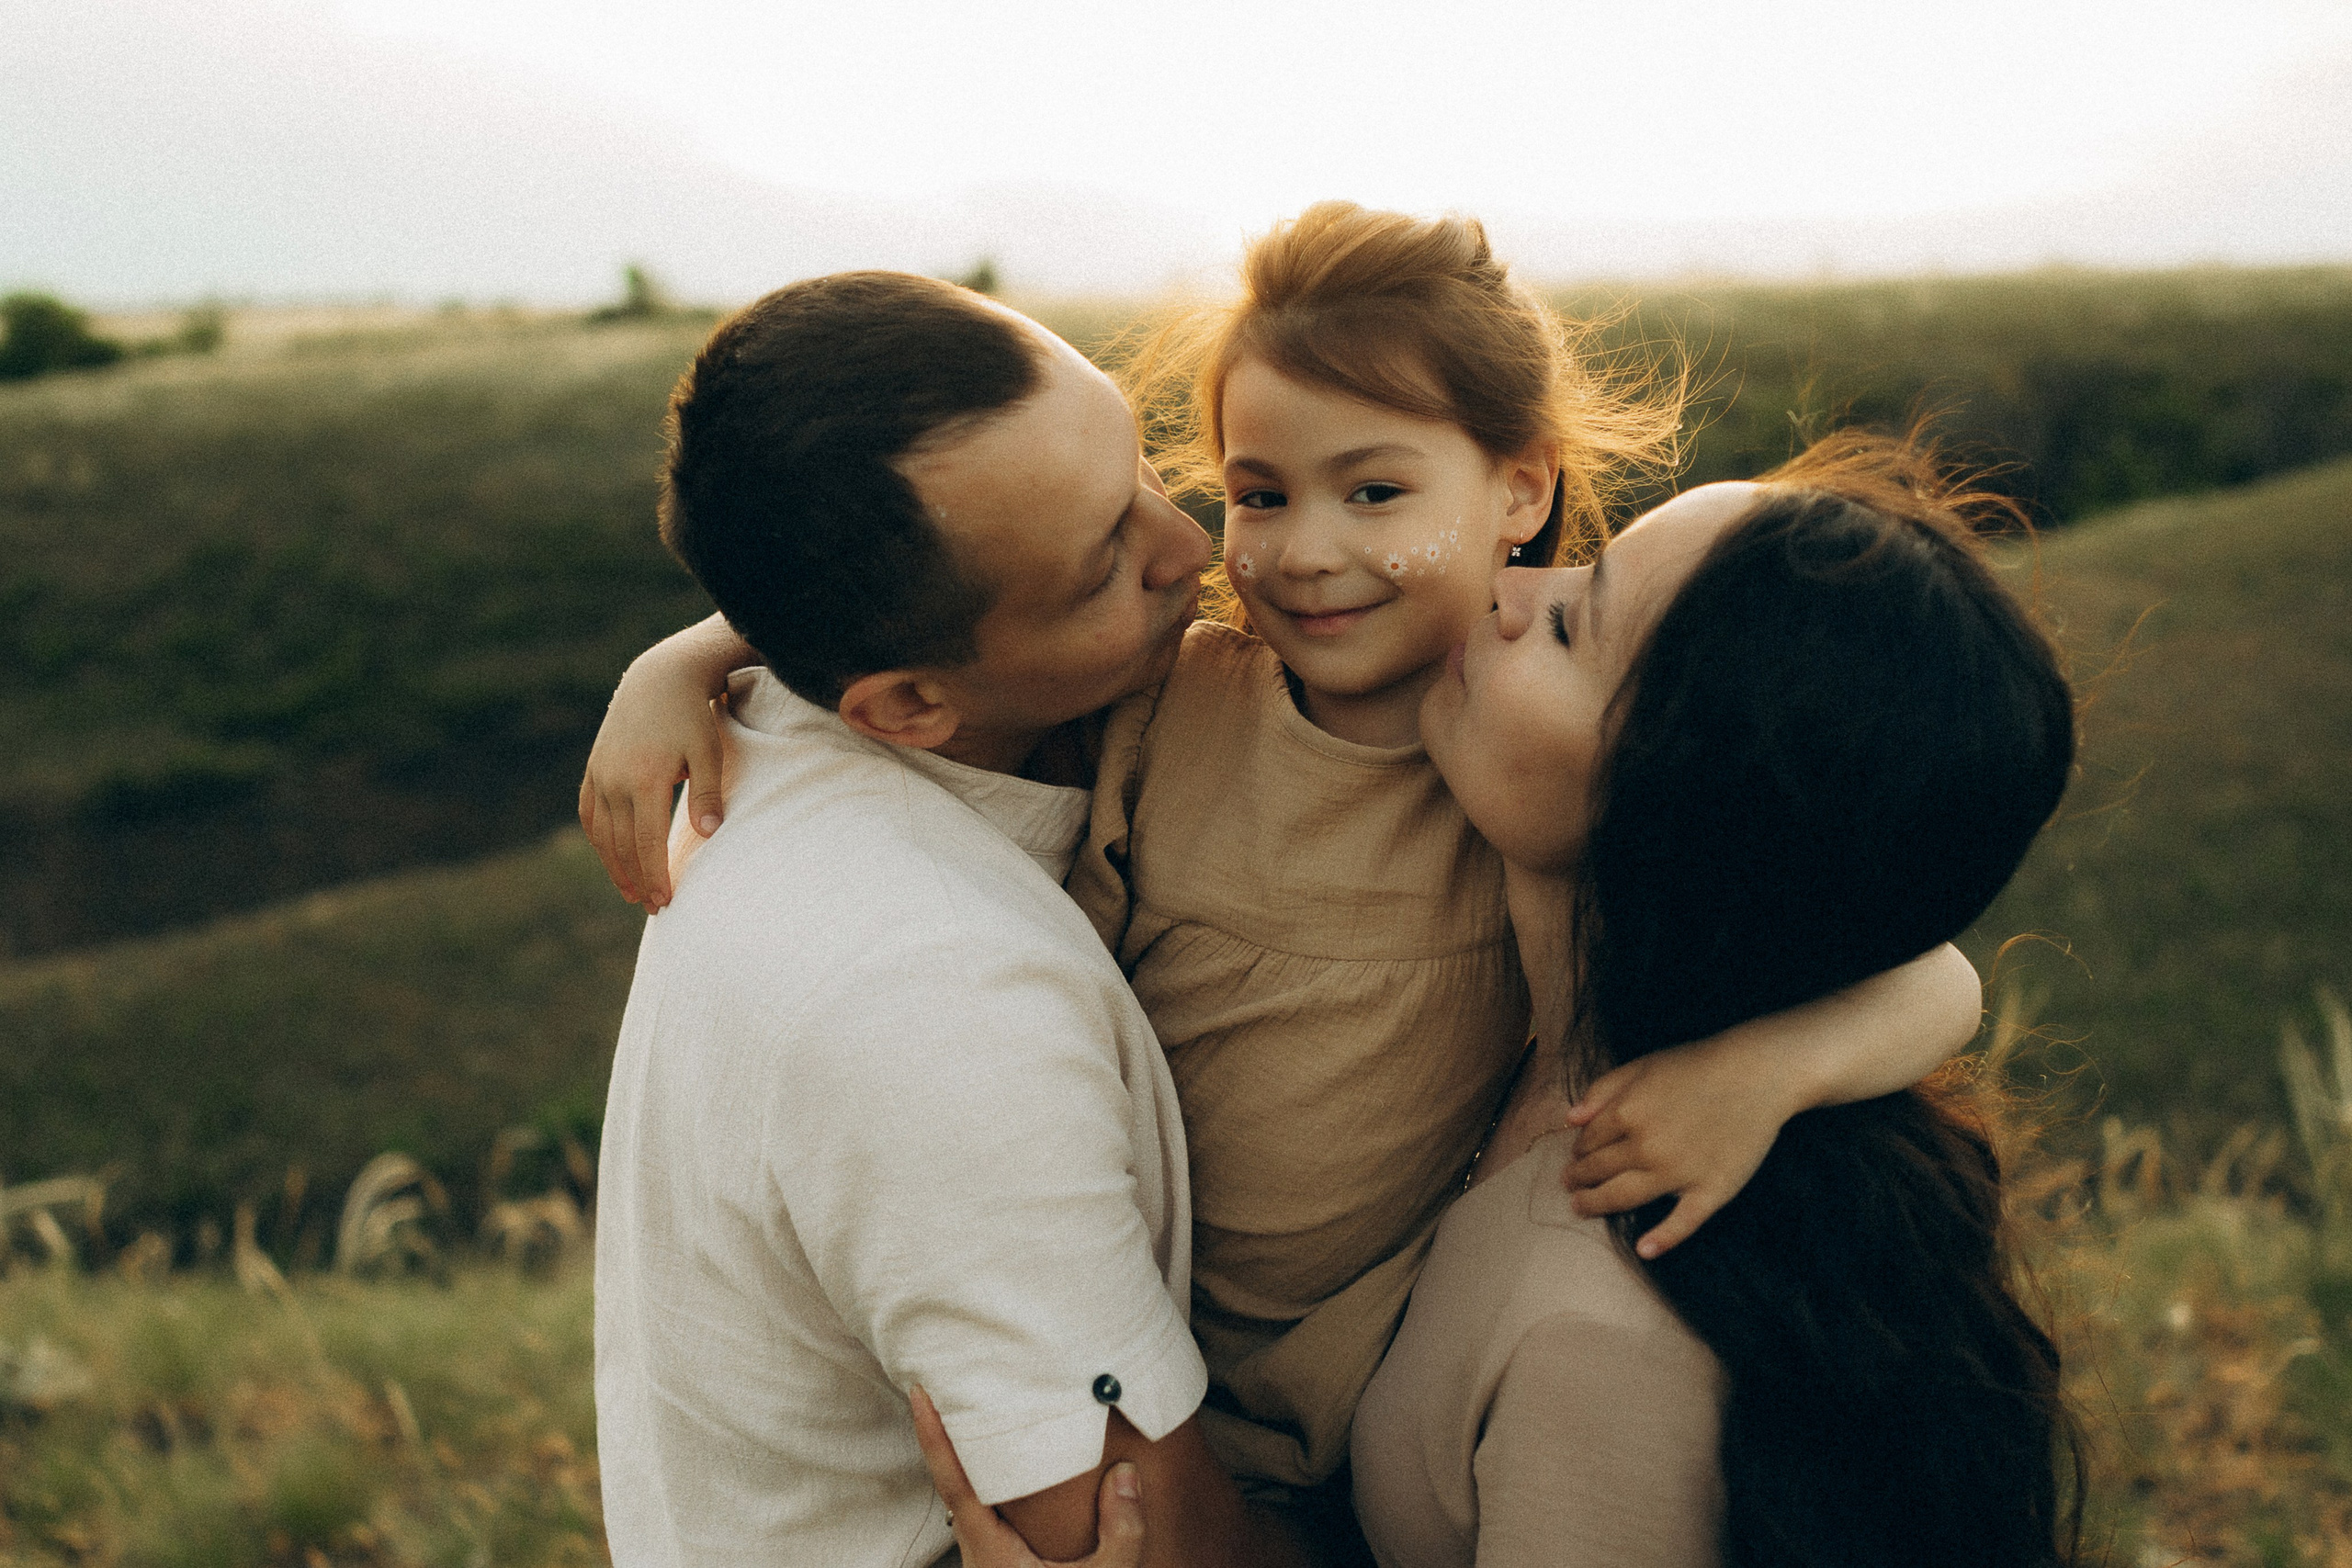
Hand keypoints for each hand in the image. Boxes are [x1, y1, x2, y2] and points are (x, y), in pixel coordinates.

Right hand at [577, 659, 728, 910]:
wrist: (659, 679)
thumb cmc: (692, 717)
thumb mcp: (709, 752)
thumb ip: (707, 794)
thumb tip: (708, 834)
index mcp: (645, 779)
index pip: (646, 842)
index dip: (655, 875)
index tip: (665, 902)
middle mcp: (615, 780)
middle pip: (622, 844)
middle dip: (637, 879)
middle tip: (653, 907)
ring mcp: (600, 773)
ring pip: (602, 833)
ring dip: (614, 865)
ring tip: (632, 892)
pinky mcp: (594, 767)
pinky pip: (589, 812)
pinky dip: (598, 838)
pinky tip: (610, 856)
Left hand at [911, 1386, 1144, 1567]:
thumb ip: (1121, 1530)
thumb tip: (1125, 1473)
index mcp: (989, 1550)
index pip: (954, 1479)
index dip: (934, 1435)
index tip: (918, 1392)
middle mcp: (977, 1552)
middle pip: (953, 1480)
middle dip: (947, 1432)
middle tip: (947, 1380)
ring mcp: (984, 1561)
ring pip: (967, 1498)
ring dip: (969, 1457)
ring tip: (978, 1409)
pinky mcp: (997, 1566)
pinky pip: (984, 1512)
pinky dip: (988, 1479)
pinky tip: (1010, 1464)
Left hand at [1562, 1032, 1795, 1258]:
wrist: (1758, 1074)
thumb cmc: (1698, 1065)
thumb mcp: (1642, 1066)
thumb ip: (1602, 1091)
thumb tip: (1569, 1120)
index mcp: (1627, 1113)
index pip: (1588, 1141)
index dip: (1578, 1150)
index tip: (1576, 1156)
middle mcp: (1646, 1147)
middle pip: (1599, 1170)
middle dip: (1579, 1179)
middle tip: (1569, 1185)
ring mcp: (1678, 1173)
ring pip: (1624, 1197)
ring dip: (1597, 1205)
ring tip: (1580, 1208)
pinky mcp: (1711, 1190)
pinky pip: (1682, 1222)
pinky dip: (1662, 1238)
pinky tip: (1644, 1249)